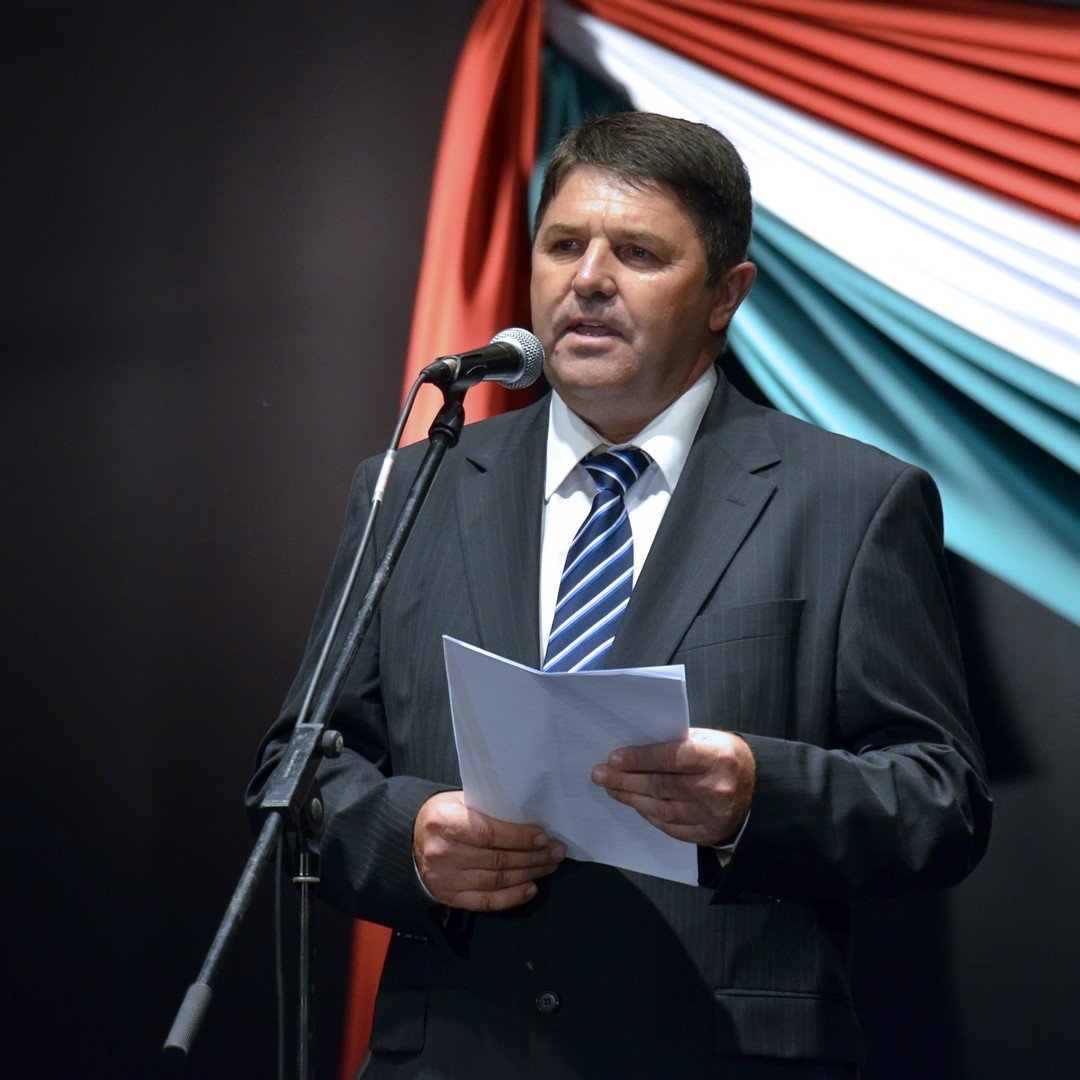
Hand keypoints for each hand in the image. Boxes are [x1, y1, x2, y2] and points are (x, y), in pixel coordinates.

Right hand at [413, 791, 565, 911]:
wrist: (410, 840)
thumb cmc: (442, 815)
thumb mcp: (458, 800)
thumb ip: (486, 808)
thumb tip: (529, 817)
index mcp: (444, 822)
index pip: (487, 833)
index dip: (519, 837)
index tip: (543, 837)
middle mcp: (443, 852)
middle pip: (497, 859)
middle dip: (533, 856)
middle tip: (556, 852)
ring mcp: (445, 878)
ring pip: (496, 881)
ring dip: (528, 874)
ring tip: (549, 866)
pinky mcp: (450, 897)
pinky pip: (485, 902)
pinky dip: (511, 897)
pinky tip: (531, 888)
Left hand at [591, 728, 754, 846]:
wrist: (763, 793)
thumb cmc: (730, 758)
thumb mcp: (711, 739)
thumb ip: (678, 743)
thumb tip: (636, 750)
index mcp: (717, 757)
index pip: (669, 758)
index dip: (639, 759)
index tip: (614, 758)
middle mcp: (715, 788)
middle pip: (660, 785)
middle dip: (625, 780)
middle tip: (600, 775)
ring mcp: (713, 815)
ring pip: (661, 808)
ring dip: (632, 798)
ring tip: (611, 788)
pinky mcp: (709, 835)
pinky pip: (671, 826)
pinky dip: (650, 815)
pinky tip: (636, 804)